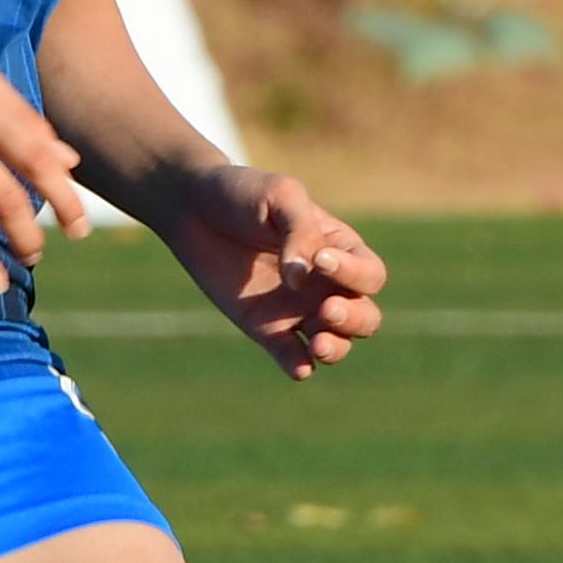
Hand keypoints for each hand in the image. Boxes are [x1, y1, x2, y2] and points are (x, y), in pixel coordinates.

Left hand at [164, 162, 385, 381]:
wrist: (193, 208)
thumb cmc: (244, 194)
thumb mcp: (281, 196)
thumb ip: (302, 232)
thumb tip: (302, 281)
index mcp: (340, 250)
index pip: (369, 274)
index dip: (354, 274)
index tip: (320, 261)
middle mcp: (326, 285)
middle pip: (365, 317)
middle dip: (355, 319)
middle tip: (327, 309)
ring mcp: (297, 310)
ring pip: (338, 343)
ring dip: (336, 348)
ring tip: (318, 345)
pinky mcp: (266, 328)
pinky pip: (292, 357)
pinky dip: (300, 366)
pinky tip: (299, 368)